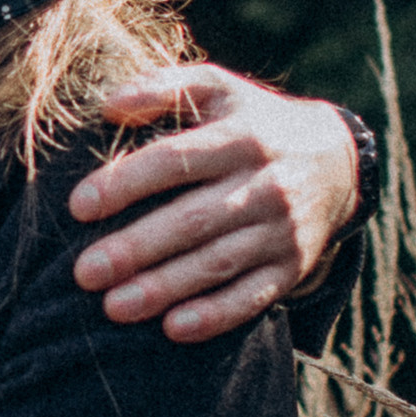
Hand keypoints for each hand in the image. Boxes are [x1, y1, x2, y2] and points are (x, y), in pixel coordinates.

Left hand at [67, 68, 359, 342]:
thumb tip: (107, 105)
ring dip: (165, 288)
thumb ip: (162, 87)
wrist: (336, 163)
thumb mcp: (217, 88)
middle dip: (137, 248)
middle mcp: (264, 184)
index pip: (176, 160)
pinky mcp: (292, 266)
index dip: (126, 182)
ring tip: (114, 307)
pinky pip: (253, 296)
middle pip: (194, 219)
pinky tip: (173, 329)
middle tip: (85, 272)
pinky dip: (215, 315)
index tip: (79, 207)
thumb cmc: (253, 122)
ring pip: (218, 263)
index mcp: (239, 136)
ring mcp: (281, 229)